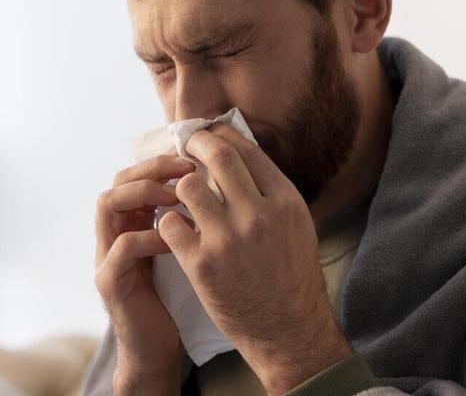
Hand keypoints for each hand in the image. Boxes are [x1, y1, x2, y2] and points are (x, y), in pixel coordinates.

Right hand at [95, 154, 196, 394]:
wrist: (156, 349)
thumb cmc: (176, 297)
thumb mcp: (183, 249)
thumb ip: (187, 219)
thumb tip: (220, 183)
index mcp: (131, 223)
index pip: (135, 174)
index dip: (162, 161)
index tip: (195, 158)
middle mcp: (112, 233)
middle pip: (117, 180)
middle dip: (152, 168)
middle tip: (187, 169)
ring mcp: (106, 256)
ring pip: (108, 203)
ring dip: (144, 192)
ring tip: (177, 197)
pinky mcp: (110, 282)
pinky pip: (124, 246)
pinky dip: (151, 235)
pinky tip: (179, 238)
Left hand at [157, 124, 351, 394]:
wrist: (289, 330)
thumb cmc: (292, 277)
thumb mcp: (296, 225)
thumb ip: (269, 192)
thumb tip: (239, 155)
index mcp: (285, 201)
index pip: (246, 149)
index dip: (221, 134)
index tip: (208, 134)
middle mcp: (258, 214)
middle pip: (217, 155)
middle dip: (195, 144)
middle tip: (185, 146)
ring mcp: (228, 239)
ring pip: (187, 186)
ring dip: (180, 187)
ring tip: (180, 196)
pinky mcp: (202, 264)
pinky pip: (170, 223)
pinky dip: (169, 222)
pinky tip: (175, 229)